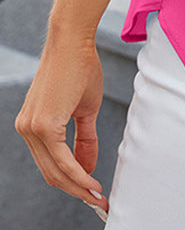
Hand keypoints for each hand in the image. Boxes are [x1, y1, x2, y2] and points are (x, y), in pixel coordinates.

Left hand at [14, 28, 108, 219]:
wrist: (73, 41)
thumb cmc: (79, 67)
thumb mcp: (85, 108)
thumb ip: (84, 139)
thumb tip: (88, 168)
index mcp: (33, 126)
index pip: (50, 165)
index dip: (72, 183)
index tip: (92, 193)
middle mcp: (26, 130)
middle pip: (51, 173)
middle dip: (76, 191)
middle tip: (97, 202)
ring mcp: (31, 128)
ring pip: (55, 170)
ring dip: (78, 187)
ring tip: (97, 196)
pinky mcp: (41, 124)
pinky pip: (60, 158)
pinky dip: (77, 173)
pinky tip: (91, 182)